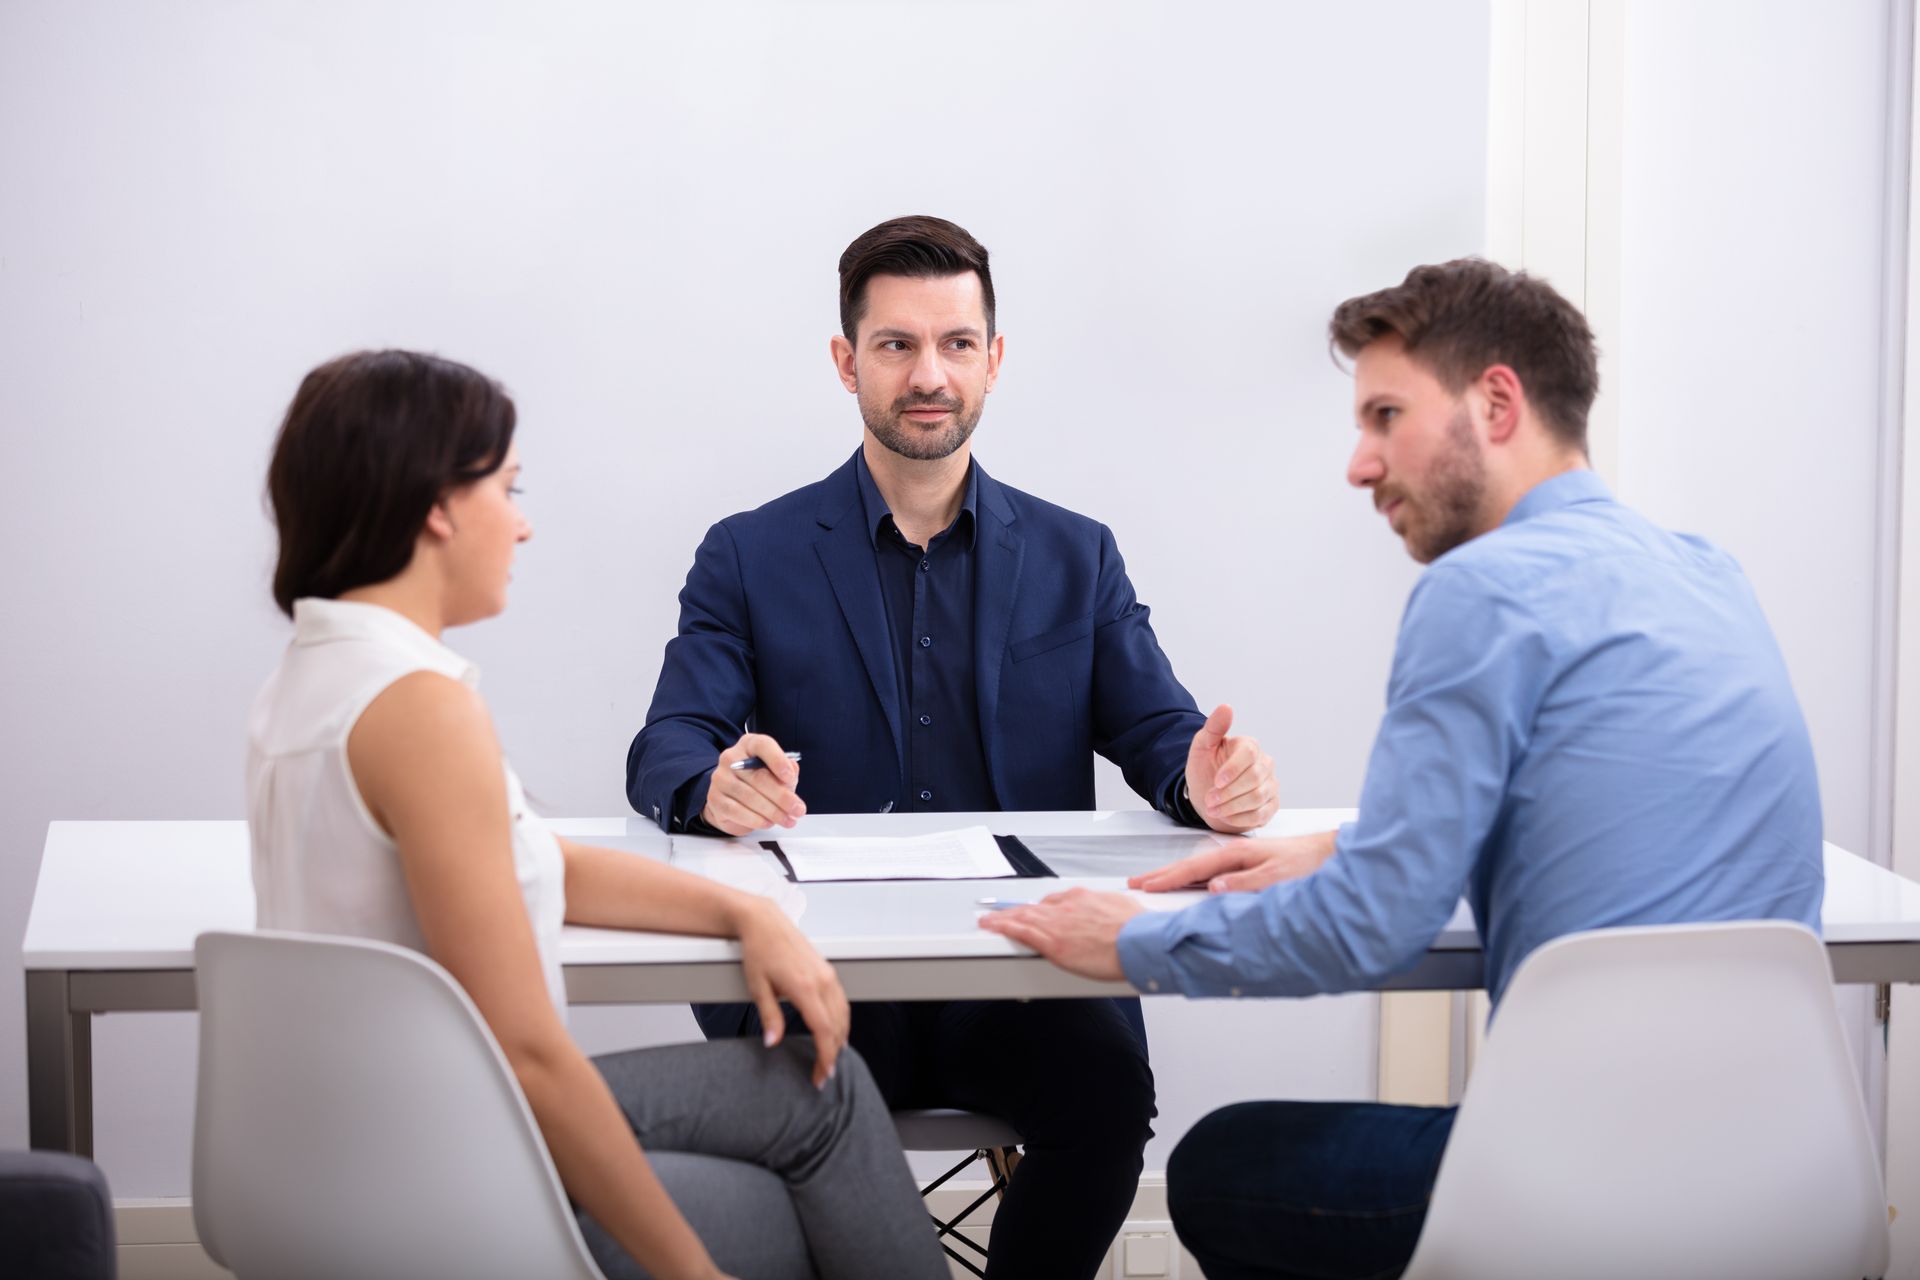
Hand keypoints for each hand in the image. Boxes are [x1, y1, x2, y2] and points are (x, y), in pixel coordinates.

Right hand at [701, 733, 804, 834]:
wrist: (731, 799)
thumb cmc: (759, 782)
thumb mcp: (777, 773)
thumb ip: (788, 771)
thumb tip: (792, 771)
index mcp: (749, 745)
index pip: (762, 746)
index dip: (777, 760)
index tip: (790, 777)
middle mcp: (731, 758)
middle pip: (758, 776)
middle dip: (782, 796)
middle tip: (798, 809)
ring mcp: (721, 778)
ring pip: (749, 796)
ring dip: (773, 812)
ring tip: (788, 820)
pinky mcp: (715, 799)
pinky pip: (737, 811)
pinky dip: (756, 819)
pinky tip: (768, 823)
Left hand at [734, 898, 847, 1087]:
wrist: (765, 922)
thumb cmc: (759, 950)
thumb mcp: (758, 987)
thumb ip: (769, 1017)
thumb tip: (773, 1042)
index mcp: (805, 987)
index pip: (824, 1030)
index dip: (825, 1056)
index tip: (821, 1074)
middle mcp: (822, 981)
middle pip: (838, 1026)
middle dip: (833, 1054)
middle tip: (823, 1074)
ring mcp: (828, 974)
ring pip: (844, 1014)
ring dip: (840, 1038)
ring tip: (831, 1058)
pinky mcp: (827, 971)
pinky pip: (842, 1001)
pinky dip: (842, 1021)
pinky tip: (836, 1031)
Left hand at [977, 887, 1143, 981]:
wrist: (1140, 941)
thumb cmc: (1137, 928)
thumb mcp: (1123, 908)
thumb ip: (1110, 909)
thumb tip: (1113, 911)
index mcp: (1083, 898)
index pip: (1054, 901)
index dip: (1040, 908)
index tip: (1034, 910)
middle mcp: (1066, 906)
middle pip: (1034, 907)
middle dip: (1016, 911)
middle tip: (1002, 914)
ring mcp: (1058, 923)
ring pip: (1023, 916)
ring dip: (1004, 917)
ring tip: (990, 920)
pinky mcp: (1053, 942)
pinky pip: (1021, 931)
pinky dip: (1003, 927)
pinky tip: (992, 927)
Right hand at [1128, 829, 1337, 893]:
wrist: (1325, 854)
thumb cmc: (1305, 864)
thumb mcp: (1276, 877)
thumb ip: (1244, 883)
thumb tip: (1213, 888)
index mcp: (1236, 854)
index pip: (1194, 868)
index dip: (1167, 878)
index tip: (1145, 886)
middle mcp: (1233, 855)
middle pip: (1188, 865)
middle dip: (1160, 874)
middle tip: (1134, 883)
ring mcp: (1236, 860)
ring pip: (1196, 869)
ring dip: (1172, 876)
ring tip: (1151, 883)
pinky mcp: (1243, 866)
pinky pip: (1208, 873)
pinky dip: (1190, 878)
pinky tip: (1185, 883)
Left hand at [1184, 704, 1277, 833]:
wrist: (1206, 797)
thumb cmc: (1205, 770)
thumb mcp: (1202, 748)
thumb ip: (1213, 728)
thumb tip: (1226, 707)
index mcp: (1249, 746)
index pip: (1250, 754)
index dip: (1233, 769)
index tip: (1217, 781)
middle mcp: (1265, 764)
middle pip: (1254, 778)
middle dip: (1229, 792)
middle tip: (1209, 800)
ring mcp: (1270, 785)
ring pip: (1257, 798)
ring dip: (1232, 807)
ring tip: (1213, 809)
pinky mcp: (1271, 805)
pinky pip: (1261, 814)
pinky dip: (1240, 818)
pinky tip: (1226, 816)